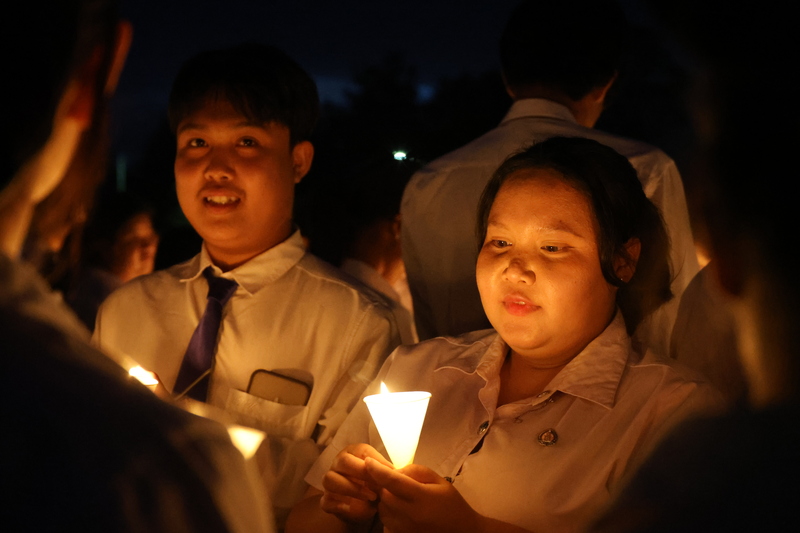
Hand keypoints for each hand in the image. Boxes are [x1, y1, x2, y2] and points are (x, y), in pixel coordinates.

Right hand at [320, 443, 392, 524]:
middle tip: (379, 484)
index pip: (362, 450)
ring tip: (371, 497)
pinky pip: (326, 501)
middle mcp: (338, 463)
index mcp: (353, 452)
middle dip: (362, 472)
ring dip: (352, 488)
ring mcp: (330, 481)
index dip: (376, 460)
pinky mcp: (326, 500)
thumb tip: (397, 472)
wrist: (363, 506)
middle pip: (343, 461)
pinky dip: (339, 505)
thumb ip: (387, 471)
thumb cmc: (374, 485)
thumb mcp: (382, 476)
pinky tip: (353, 508)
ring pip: (330, 479)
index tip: (390, 472)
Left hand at [365, 458, 481, 532]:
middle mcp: (410, 515)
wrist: (462, 532)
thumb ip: (416, 471)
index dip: (377, 470)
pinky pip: (386, 521)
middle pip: (384, 495)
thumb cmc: (452, 503)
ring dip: (385, 498)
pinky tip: (400, 508)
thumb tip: (395, 471)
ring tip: (399, 495)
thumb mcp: (438, 480)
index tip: (368, 460)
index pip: (393, 481)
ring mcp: (404, 528)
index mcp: (422, 497)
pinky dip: (388, 511)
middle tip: (392, 480)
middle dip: (383, 485)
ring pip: (382, 508)